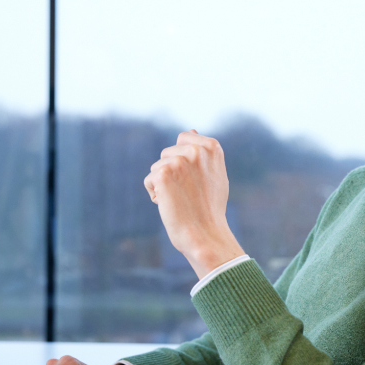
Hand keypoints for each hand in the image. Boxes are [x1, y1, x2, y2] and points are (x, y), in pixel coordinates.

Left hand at [144, 130, 244, 277]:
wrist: (205, 234)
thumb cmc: (211, 208)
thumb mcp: (215, 174)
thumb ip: (204, 153)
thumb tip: (191, 130)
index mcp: (212, 147)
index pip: (183, 139)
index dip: (184, 161)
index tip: (195, 180)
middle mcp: (196, 150)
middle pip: (167, 152)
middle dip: (172, 172)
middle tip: (189, 193)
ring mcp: (179, 161)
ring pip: (157, 167)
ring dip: (163, 184)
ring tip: (181, 200)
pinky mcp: (163, 174)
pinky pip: (149, 180)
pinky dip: (155, 194)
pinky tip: (170, 204)